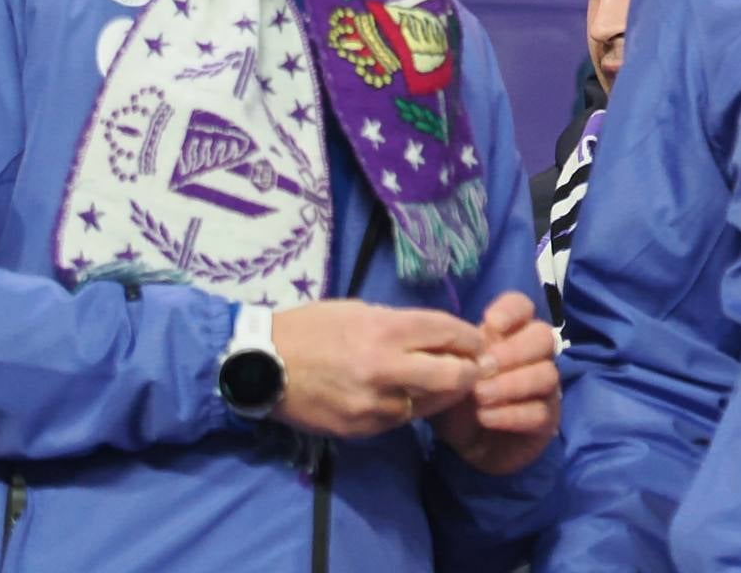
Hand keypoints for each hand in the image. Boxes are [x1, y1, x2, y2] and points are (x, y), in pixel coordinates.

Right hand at [268, 299, 483, 438]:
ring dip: (445, 392)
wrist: (262, 366)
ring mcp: (373, 404)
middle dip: (471, 371)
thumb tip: (441, 336)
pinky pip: (402, 418)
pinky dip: (413, 406)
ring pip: (432, 403)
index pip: (450, 334)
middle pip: (454, 376)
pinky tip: (411, 395)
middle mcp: (385, 369)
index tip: (478, 340)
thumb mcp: (361, 311)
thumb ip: (403, 325)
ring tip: (449, 381)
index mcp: (385, 331)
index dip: (472, 338)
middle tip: (477, 366)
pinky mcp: (362, 428)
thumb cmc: (312, 327)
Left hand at [430, 291, 561, 476]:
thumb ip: (456, 363)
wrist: (467, 448)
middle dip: (514, 350)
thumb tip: (466, 357)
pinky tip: (486, 418)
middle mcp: (534, 357)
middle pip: (543, 336)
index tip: (490, 323)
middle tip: (484, 367)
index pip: (522, 307)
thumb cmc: (458, 404)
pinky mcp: (547, 420)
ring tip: (480, 396)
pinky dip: (511, 414)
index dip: (512, 311)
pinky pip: (539, 412)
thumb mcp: (448, 379)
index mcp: (509, 337)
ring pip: (546, 374)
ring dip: (511, 384)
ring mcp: (545, 388)